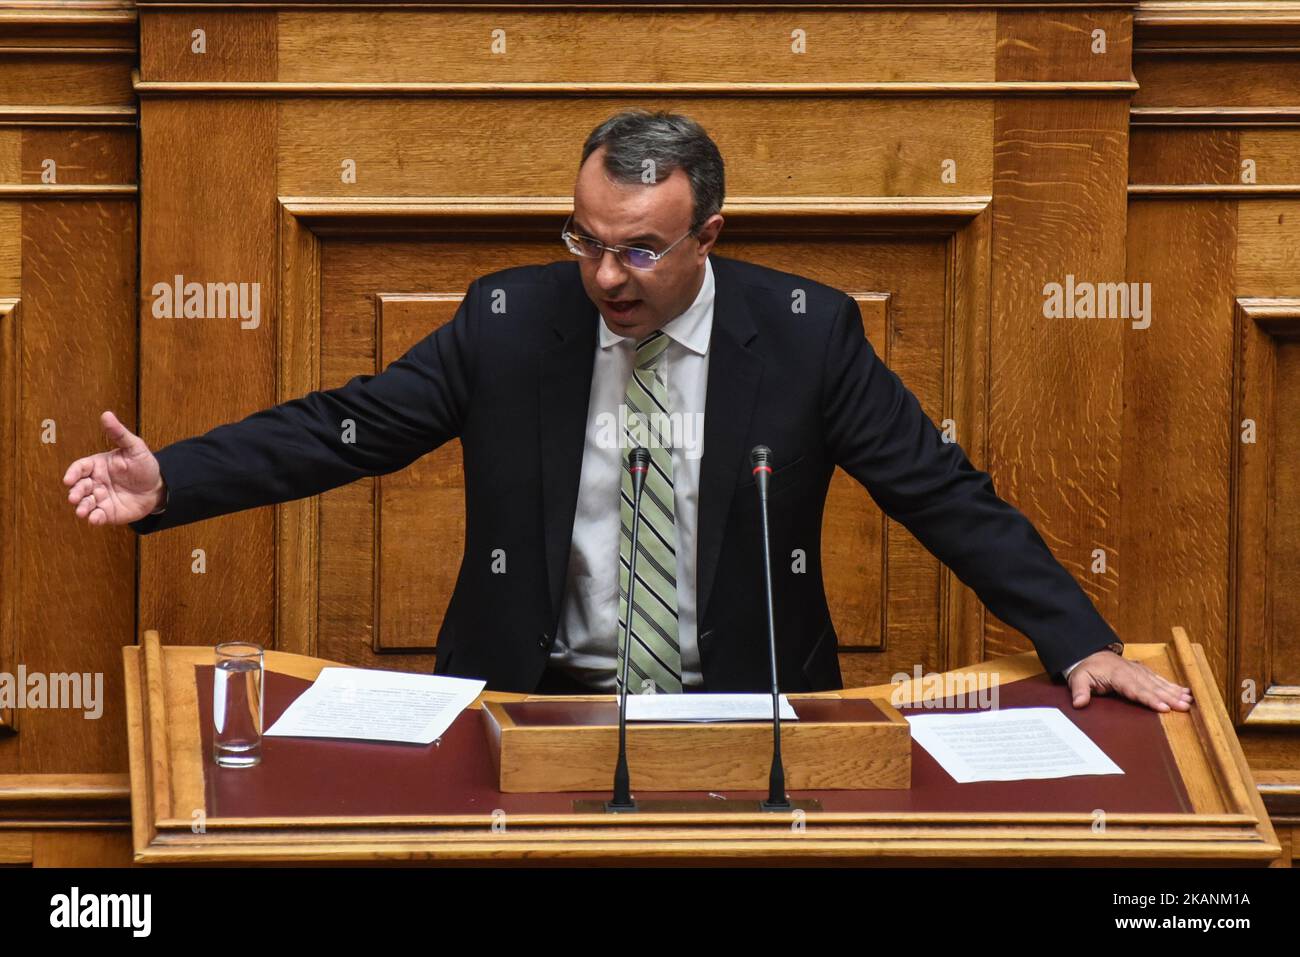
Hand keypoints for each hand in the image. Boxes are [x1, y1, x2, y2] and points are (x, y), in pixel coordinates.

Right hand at [62, 410, 164, 525]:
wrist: (158, 487)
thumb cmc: (144, 465)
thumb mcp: (134, 447)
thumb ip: (119, 433)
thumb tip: (106, 414)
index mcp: (97, 465)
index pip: (80, 467)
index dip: (73, 473)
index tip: (69, 479)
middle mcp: (95, 482)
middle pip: (79, 487)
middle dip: (75, 492)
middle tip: (74, 497)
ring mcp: (100, 498)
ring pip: (85, 503)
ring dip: (81, 507)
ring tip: (82, 511)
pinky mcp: (108, 512)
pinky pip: (98, 516)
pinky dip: (94, 518)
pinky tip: (94, 519)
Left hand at [1067, 650, 1192, 712]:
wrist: (1090, 654)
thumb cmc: (1086, 669)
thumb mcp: (1078, 678)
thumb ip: (1079, 690)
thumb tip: (1079, 703)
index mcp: (1117, 675)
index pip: (1135, 689)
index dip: (1149, 699)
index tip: (1163, 707)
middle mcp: (1131, 672)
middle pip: (1151, 687)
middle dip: (1168, 697)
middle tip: (1184, 707)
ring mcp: (1139, 671)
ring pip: (1158, 682)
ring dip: (1174, 691)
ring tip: (1189, 701)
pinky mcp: (1143, 671)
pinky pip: (1159, 679)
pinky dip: (1173, 685)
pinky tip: (1185, 692)